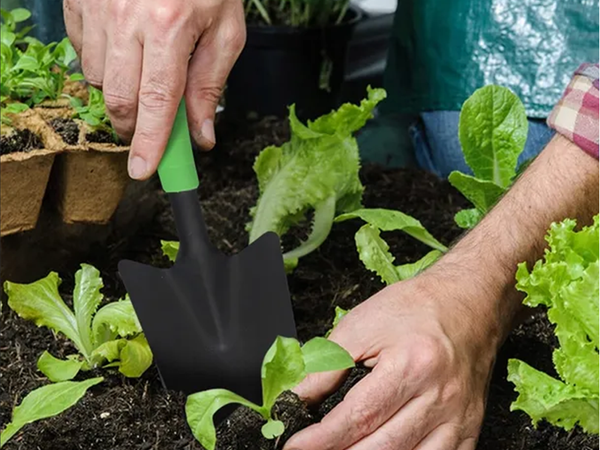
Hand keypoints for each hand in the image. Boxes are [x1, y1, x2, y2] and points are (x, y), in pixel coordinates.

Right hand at [63, 0, 245, 178]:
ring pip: (98, 80)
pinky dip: (103, 63)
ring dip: (121, 91)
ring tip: (145, 69)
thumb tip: (202, 137)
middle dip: (134, 126)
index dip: (150, 142)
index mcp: (169, 26)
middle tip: (149, 129)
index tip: (144, 170)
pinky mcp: (78, 0)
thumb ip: (210, 86)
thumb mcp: (226, 31)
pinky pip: (81, 52)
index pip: (157, 102)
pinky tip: (125, 48)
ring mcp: (96, 7)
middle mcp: (126, 18)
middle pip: (120, 99)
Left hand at [285, 274, 495, 449]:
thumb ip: (327, 364)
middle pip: (382, 447)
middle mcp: (440, 397)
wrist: (468, 303)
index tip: (294, 447)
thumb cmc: (416, 308)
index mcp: (412, 366)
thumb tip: (298, 396)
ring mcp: (459, 418)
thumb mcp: (361, 324)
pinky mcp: (469, 428)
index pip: (358, 417)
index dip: (321, 439)